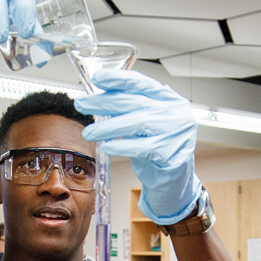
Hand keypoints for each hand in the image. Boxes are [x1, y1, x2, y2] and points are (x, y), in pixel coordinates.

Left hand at [75, 69, 201, 223]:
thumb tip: (97, 97)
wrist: (173, 182)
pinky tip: (107, 146)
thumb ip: (127, 109)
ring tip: (89, 132)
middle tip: (82, 104)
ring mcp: (178, 133)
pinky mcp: (173, 154)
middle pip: (135, 102)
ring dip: (108, 127)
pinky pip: (142, 147)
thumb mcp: (142, 125)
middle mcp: (177, 112)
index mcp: (169, 99)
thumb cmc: (155, 150)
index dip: (118, 78)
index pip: (142, 83)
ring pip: (137, 123)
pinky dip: (121, 146)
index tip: (98, 78)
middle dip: (104, 102)